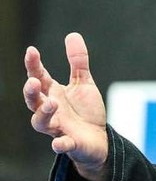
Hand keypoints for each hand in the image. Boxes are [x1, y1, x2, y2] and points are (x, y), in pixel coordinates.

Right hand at [23, 32, 108, 180]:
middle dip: (31, 92)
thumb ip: (77, 61)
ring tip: (52, 103)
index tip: (31, 51)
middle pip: (33, 101)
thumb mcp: (83, 82)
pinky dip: (60, 144)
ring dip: (43, 113)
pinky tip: (59, 143)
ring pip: (41, 123)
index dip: (33, 65)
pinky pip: (61, 145)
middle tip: (34, 82)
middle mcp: (51, 110)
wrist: (98, 138)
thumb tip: (72, 35)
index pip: (39, 78)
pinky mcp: (69, 143)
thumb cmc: (85, 110)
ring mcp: (58, 128)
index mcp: (53, 93)